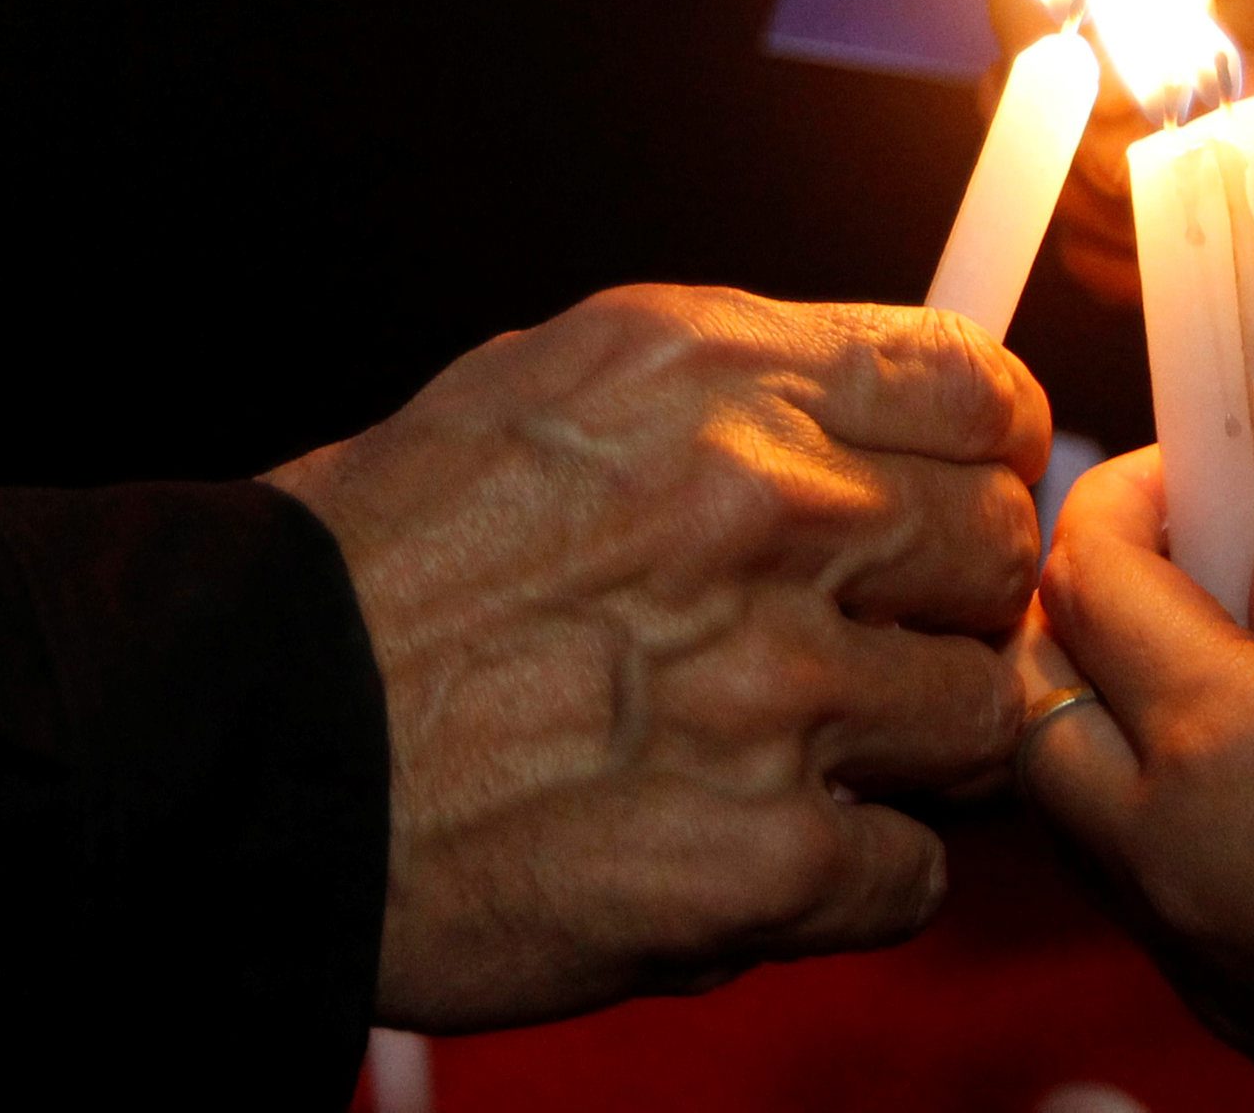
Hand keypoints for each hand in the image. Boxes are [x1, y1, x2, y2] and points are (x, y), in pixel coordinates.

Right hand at [265, 285, 1048, 1031]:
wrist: (253, 732)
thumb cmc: (379, 563)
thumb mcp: (551, 389)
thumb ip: (730, 393)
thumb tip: (870, 418)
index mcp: (714, 376)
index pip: (974, 391)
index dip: (988, 453)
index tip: (964, 493)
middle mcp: (766, 510)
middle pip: (1000, 551)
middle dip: (954, 601)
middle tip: (876, 640)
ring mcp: (777, 688)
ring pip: (983, 715)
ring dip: (917, 745)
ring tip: (811, 753)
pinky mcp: (763, 857)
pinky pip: (914, 873)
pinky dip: (859, 877)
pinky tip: (767, 850)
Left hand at [1019, 451, 1253, 1111]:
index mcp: (1232, 744)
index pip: (1092, 584)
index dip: (1117, 503)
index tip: (1174, 473)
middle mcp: (1178, 857)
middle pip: (1033, 705)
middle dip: (1076, 615)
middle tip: (1164, 565)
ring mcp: (1200, 953)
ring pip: (1070, 814)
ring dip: (1099, 726)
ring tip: (1203, 669)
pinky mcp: (1239, 1019)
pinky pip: (1141, 898)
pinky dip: (1149, 821)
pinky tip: (1244, 782)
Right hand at [1038, 0, 1253, 396]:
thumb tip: (1197, 106)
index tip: (1127, 74)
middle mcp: (1220, 28)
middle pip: (1052, 35)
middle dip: (1071, 104)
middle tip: (1144, 163)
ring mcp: (1199, 136)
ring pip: (1055, 147)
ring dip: (1095, 195)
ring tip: (1199, 227)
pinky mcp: (1199, 232)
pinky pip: (1098, 247)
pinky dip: (1122, 267)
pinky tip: (1202, 274)